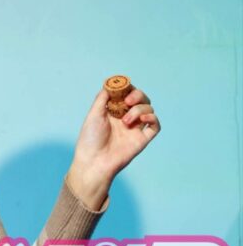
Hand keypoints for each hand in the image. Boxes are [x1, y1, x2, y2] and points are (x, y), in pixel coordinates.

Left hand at [67, 86, 160, 209]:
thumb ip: (103, 98)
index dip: (128, 88)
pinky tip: (142, 119)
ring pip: (149, 109)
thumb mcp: (94, 114)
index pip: (127, 93)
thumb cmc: (90, 139)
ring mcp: (135, 128)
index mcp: (114, 111)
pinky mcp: (143, 138)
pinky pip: (155, 125)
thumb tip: (111, 83)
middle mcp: (126, 117)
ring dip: (140, 109)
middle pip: (141, 99)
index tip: (124, 89)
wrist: (95, 161)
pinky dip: (152, 117)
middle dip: (138, 95)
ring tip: (126, 121)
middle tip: (128, 101)